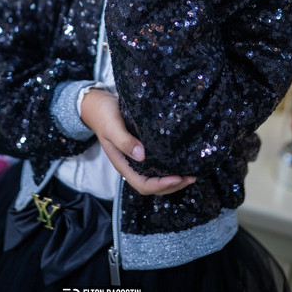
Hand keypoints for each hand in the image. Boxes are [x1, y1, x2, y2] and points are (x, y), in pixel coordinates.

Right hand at [81, 88, 195, 195]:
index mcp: (123, 164)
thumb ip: (124, 141)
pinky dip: (171, 166)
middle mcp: (132, 165)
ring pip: (157, 177)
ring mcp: (138, 159)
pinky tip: (182, 160)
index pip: (143, 184)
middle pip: (153, 185)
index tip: (177, 177)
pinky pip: (158, 164)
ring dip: (174, 179)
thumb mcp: (112, 127)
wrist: (100, 106)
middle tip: (191, 177)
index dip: (160, 185)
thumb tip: (142, 156)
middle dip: (172, 185)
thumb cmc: (105, 116)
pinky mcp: (144, 149)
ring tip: (191, 173)